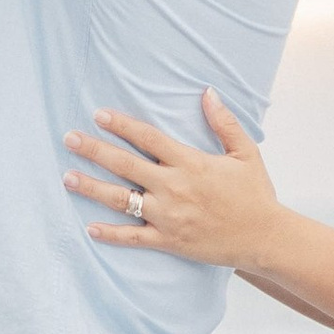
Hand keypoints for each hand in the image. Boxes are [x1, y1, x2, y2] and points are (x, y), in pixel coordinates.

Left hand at [63, 92, 283, 266]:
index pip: (148, 138)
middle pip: (125, 164)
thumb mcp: (245, 153)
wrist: (265, 237)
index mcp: (190, 163)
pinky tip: (90, 228)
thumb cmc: (255, 194)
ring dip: (92, 188)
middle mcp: (174, 188)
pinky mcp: (169, 241)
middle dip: (94, 150)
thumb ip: (224, 122)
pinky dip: (110, 234)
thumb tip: (208, 92)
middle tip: (69, 139)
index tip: (98, 114)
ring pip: (122, 200)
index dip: (121, 124)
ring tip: (68, 177)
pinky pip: (133, 238)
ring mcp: (168, 216)